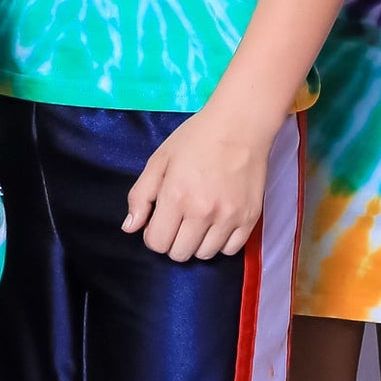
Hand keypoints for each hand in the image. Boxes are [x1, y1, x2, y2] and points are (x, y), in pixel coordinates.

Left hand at [122, 106, 279, 260]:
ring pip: (204, 255)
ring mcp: (229, 217)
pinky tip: (216, 224)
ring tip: (197, 221)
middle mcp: (202, 212)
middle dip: (172, 241)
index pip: (157, 243)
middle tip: (177, 221)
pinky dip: (220, 243)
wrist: (239, 126)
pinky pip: (231, 250)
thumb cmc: (195, 139)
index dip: (153, 235)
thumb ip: (140, 196)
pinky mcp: (250, 219)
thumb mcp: (159, 160)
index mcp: (175, 196)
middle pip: (179, 253)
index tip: (158, 222)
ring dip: (196, 243)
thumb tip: (130, 228)